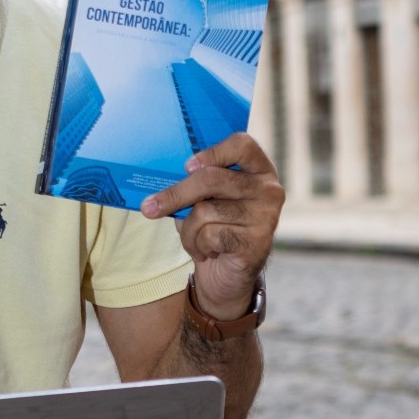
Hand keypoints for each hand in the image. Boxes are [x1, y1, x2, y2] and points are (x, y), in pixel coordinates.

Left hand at [141, 133, 283, 318]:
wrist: (229, 274)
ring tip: (194, 240)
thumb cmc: (215, 228)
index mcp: (258, 169)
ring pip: (204, 211)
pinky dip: (197, 246)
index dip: (212, 152)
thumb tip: (160, 185)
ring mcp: (267, 215)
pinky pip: (210, 235)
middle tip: (149, 208)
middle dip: (175, 195)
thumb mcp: (205, 200)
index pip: (241, 145)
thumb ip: (195, 186)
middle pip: (212, 179)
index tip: (186, 166)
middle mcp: (268, 189)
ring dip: (188, 231)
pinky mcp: (258, 242)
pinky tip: (208, 252)